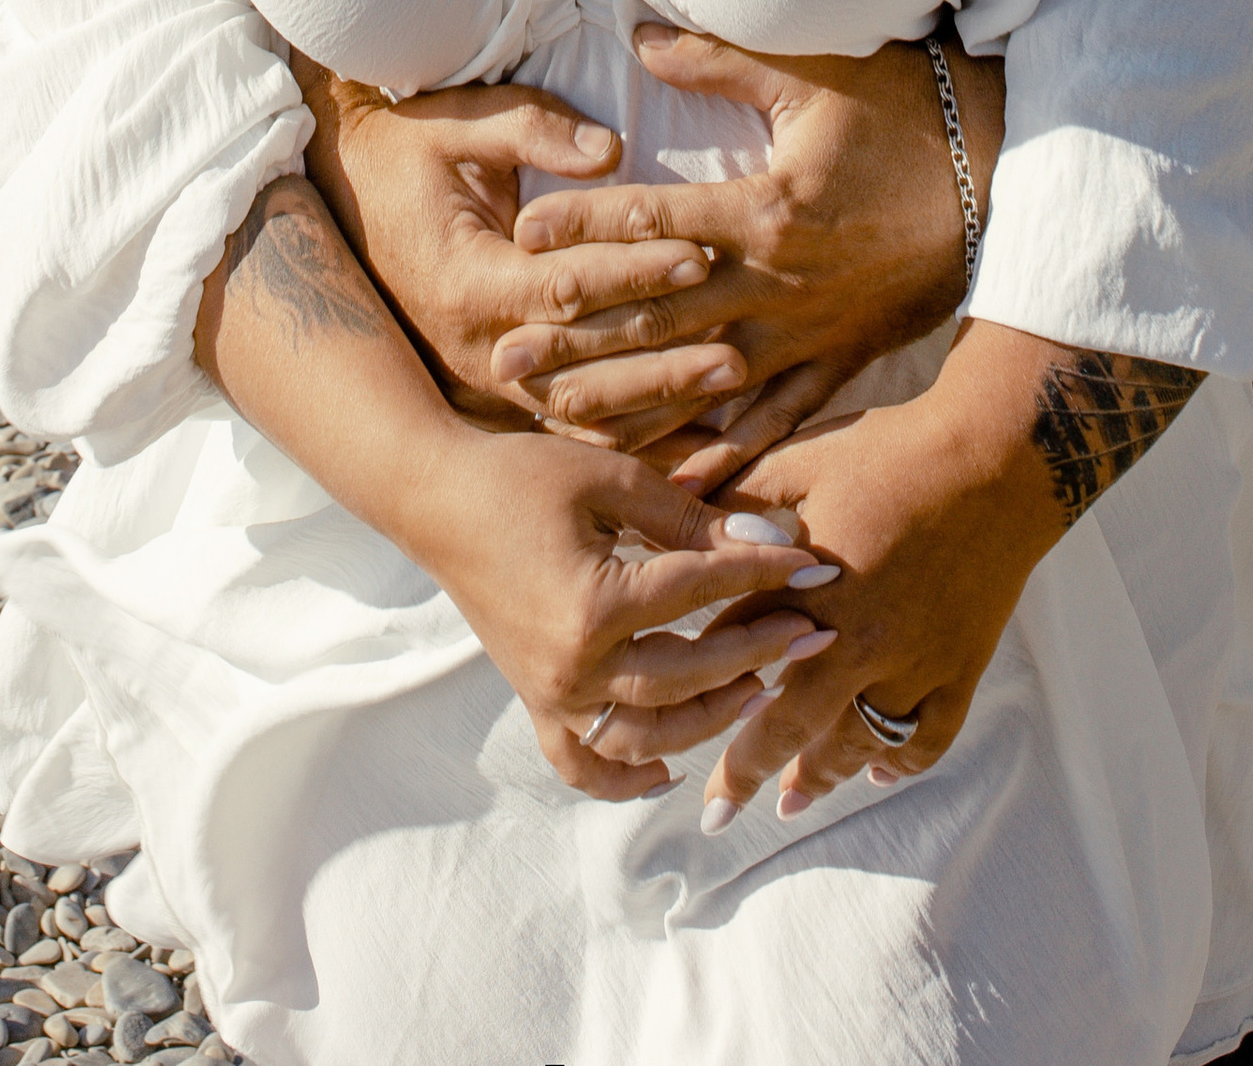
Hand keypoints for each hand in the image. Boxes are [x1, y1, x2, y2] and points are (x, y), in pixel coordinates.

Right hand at [295, 60, 749, 423]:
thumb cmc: (406, 150)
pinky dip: (628, 425)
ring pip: (581, 405)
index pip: (565, 283)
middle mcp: (471, 342)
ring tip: (729, 384)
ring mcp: (481, 376)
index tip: (700, 254)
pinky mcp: (494, 390)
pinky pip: (568, 421)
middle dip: (663, 351)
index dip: (634, 270)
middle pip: (583, 357)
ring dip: (656, 399)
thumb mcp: (458, 123)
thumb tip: (610, 151)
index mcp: (463, 279)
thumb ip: (533, 130)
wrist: (343, 196)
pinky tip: (689, 423)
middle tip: (739, 347)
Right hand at [411, 433, 839, 799]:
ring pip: (646, 734)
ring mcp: (550, 693)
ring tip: (758, 690)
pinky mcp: (534, 702)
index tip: (815, 569)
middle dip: (755, 652)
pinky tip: (667, 767)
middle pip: (686, 675)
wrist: (437, 500)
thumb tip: (768, 543)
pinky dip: (625, 777)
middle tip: (809, 632)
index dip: (762, 575)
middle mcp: (572, 665)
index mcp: (593, 604)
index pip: (701, 592)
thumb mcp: (611, 479)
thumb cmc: (524, 475)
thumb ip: (688, 517)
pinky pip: (582, 764)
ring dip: (708, 720)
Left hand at [497, 26, 1006, 483]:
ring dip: (627, 400)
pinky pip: (772, 420)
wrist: (1001, 188)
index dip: (585, 224)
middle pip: (657, 316)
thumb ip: (721, 62)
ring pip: (700, 378)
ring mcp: (805, 333)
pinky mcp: (837, 363)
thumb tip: (639, 36)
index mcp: (763, 208)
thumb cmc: (906, 118)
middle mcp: (774, 282)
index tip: (521, 233)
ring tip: (556, 417)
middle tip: (503, 357)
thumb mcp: (816, 74)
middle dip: (577, 337)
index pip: (654, 220)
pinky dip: (724, 449)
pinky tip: (675, 475)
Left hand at [695, 394, 1048, 827]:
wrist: (999, 457)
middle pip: (794, 726)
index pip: (741, 654)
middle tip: (718, 814)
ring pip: (858, 742)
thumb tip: (672, 490)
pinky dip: (903, 762)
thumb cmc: (894, 450)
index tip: (666, 720)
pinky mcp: (962, 667)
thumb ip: (737, 493)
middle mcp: (861, 642)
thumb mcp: (804, 459)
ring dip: (821, 774)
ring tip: (793, 798)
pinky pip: (929, 737)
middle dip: (749, 771)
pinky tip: (882, 774)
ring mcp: (915, 663)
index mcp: (812, 593)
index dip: (701, 691)